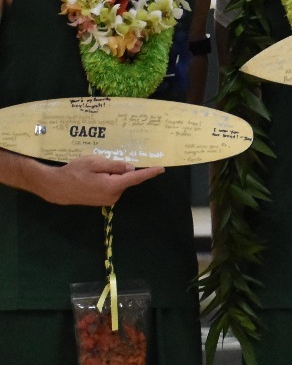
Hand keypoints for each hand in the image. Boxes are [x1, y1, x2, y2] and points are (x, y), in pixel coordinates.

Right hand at [28, 155, 163, 206]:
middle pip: (125, 179)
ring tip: (91, 173)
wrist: (56, 187)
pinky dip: (106, 181)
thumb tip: (131, 168)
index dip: (149, 173)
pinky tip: (91, 179)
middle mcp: (113, 195)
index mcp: (113, 185)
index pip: (136, 178)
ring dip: (110, 176)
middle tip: (99, 166)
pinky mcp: (103, 202)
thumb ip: (114, 165)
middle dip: (117, 170)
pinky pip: (111, 187)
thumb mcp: (94, 162)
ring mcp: (108, 200)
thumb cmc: (74, 172)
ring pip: (118, 183)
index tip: (161, 168)